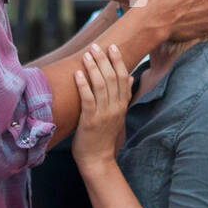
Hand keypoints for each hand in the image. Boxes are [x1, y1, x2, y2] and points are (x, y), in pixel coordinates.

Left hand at [72, 43, 130, 171]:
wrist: (98, 160)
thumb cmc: (105, 136)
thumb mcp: (118, 115)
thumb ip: (124, 96)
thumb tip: (130, 78)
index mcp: (122, 105)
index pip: (123, 78)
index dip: (118, 61)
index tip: (112, 47)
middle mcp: (115, 108)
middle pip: (112, 78)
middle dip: (104, 60)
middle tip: (95, 46)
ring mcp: (103, 114)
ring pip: (101, 85)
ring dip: (93, 68)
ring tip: (86, 55)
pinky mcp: (90, 121)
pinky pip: (87, 99)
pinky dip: (83, 84)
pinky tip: (77, 74)